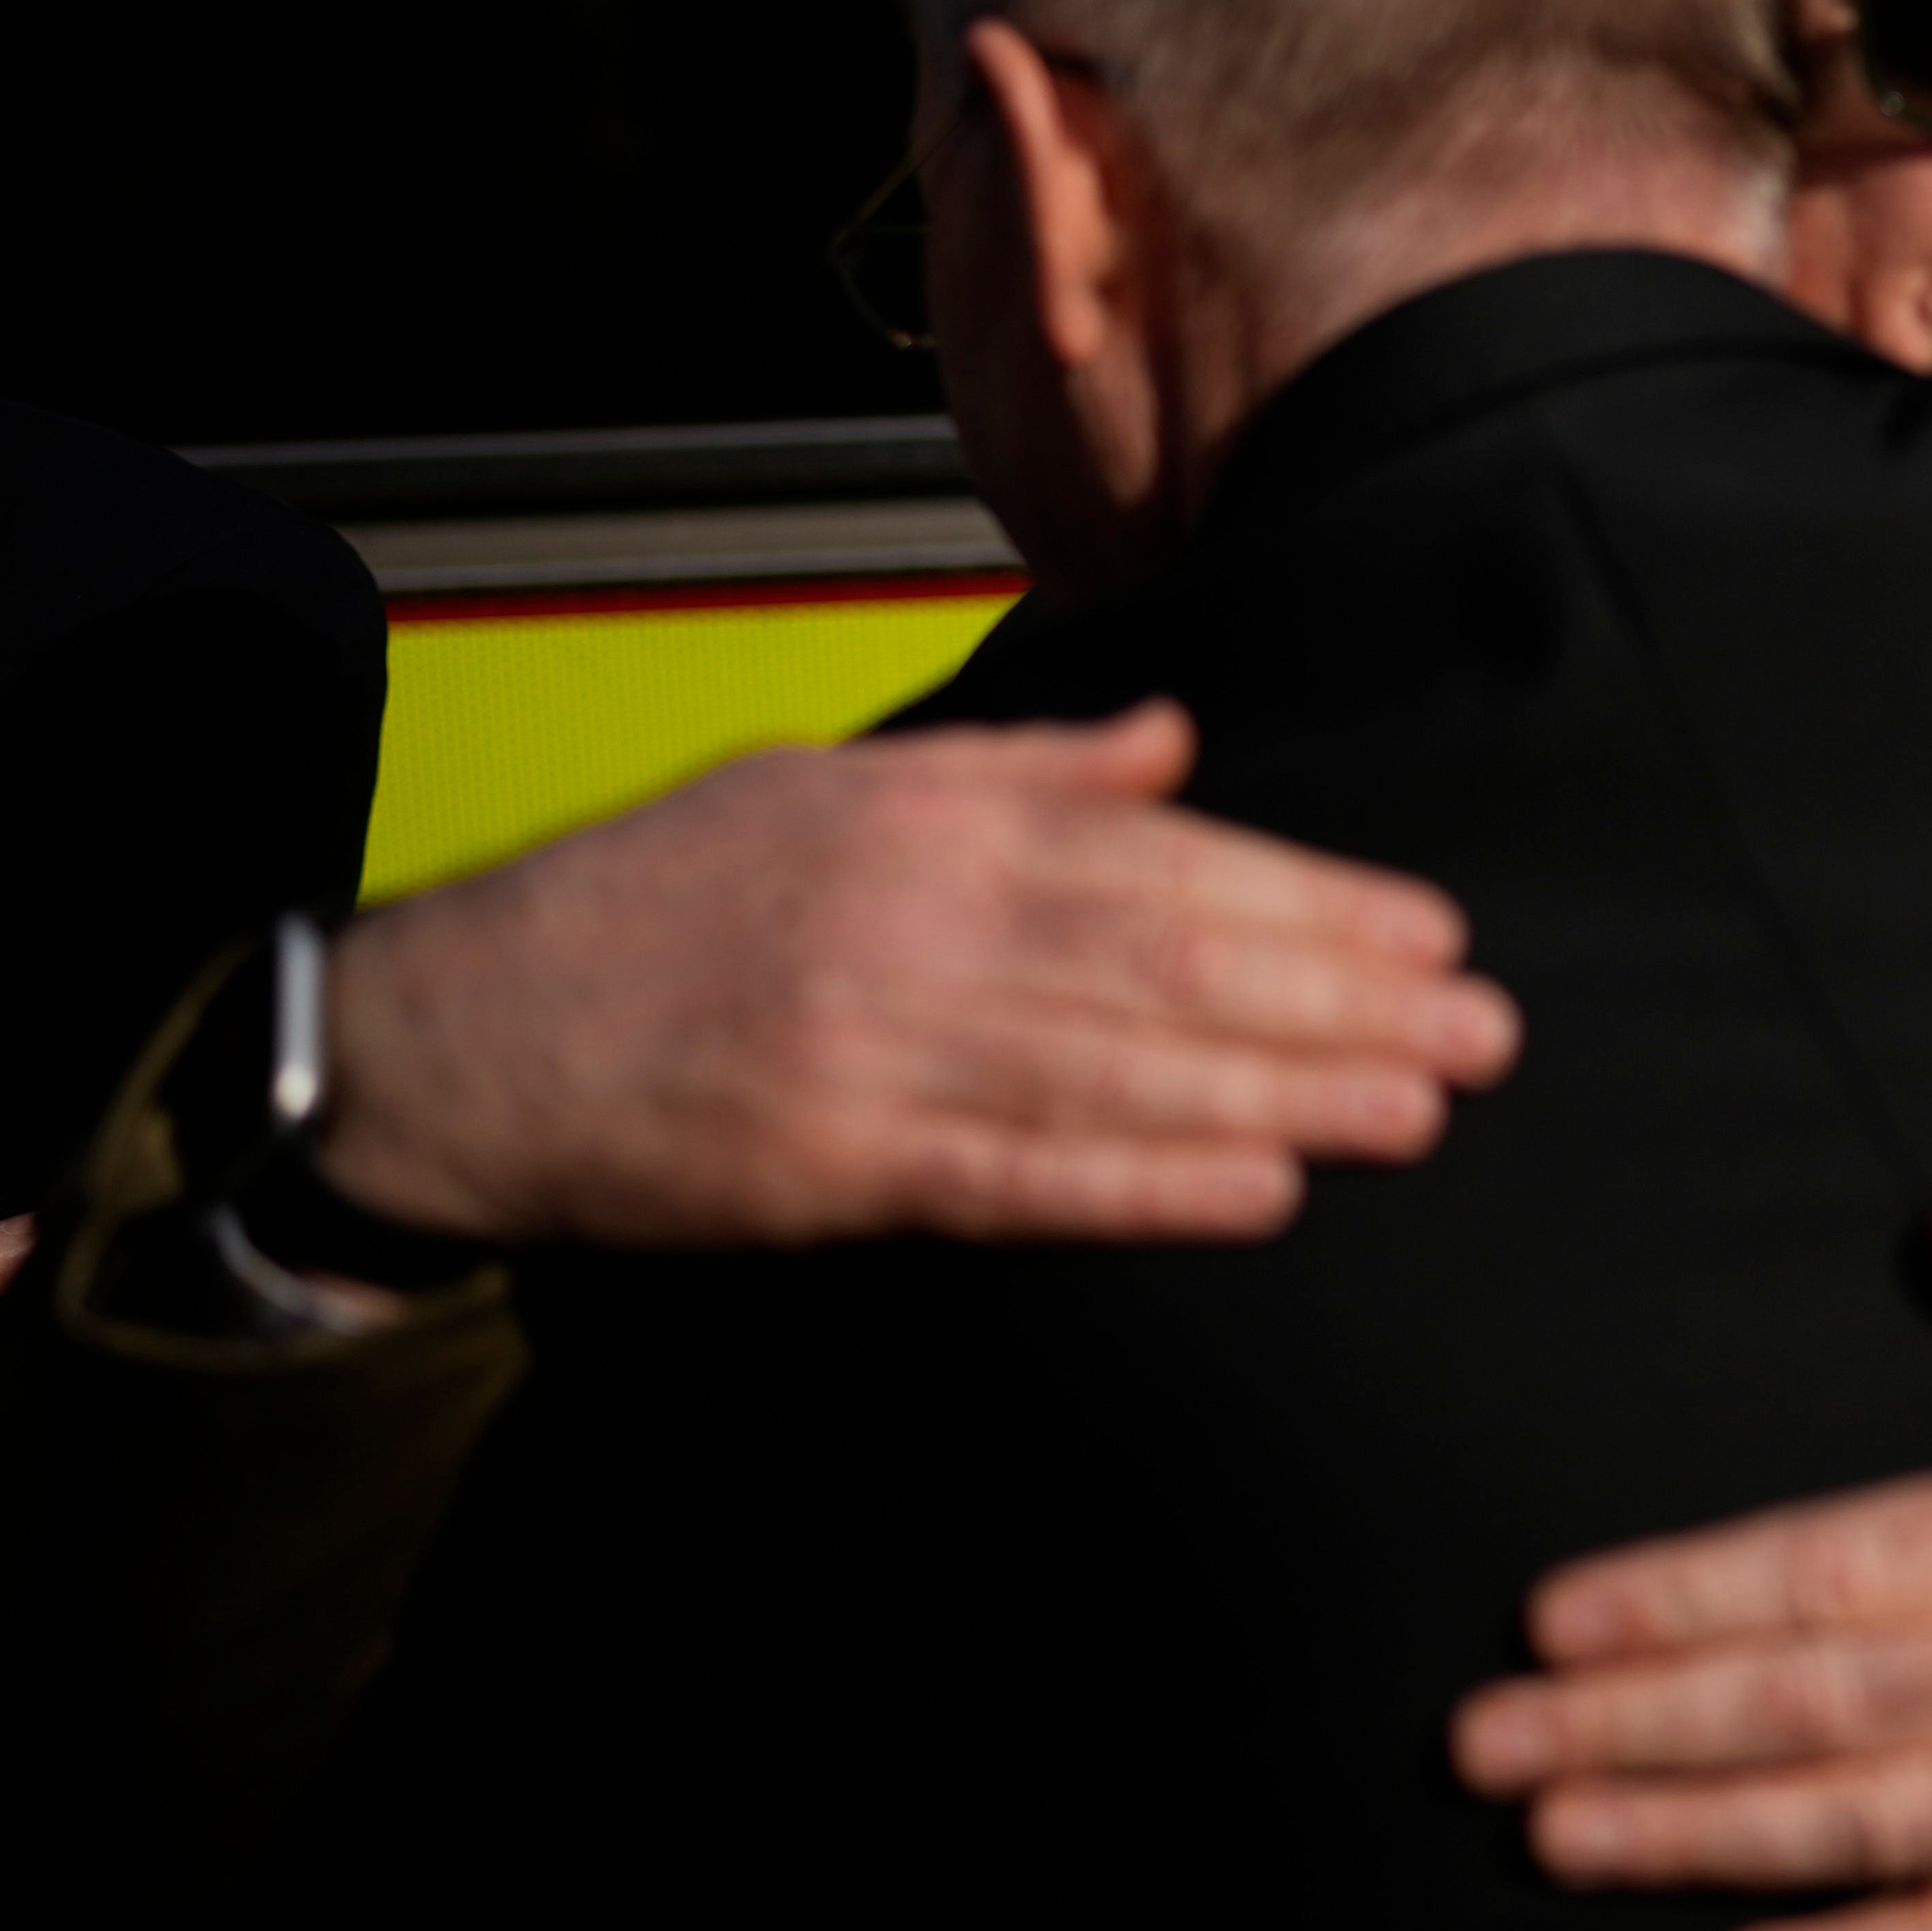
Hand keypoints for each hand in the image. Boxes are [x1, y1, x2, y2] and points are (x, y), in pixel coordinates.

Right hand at [314, 703, 1517, 1245]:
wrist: (449, 1033)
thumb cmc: (645, 907)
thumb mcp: (820, 787)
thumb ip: (1009, 769)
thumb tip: (1168, 741)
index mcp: (922, 823)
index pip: (1163, 857)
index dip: (1310, 897)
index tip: (1432, 933)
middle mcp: (913, 921)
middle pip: (1172, 957)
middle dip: (1343, 995)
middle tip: (1482, 1031)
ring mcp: (871, 1043)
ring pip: (1122, 1066)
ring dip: (1287, 1089)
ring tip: (1419, 1108)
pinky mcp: (828, 1161)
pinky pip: (1018, 1175)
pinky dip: (1149, 1185)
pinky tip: (1263, 1189)